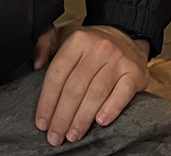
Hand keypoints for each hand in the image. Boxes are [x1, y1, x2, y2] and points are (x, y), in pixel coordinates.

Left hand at [33, 24, 149, 146]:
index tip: (42, 122)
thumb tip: (36, 65)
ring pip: (96, 93)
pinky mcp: (134, 73)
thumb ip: (45, 45)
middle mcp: (97, 48)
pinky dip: (111, 109)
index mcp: (76, 40)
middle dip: (63, 115)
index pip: (57, 73)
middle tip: (55, 136)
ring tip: (72, 135)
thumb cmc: (90, 44)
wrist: (126, 36)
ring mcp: (117, 60)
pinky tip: (100, 122)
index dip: (48, 100)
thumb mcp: (64, 35)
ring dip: (82, 118)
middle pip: (75, 86)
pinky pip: (122, 93)